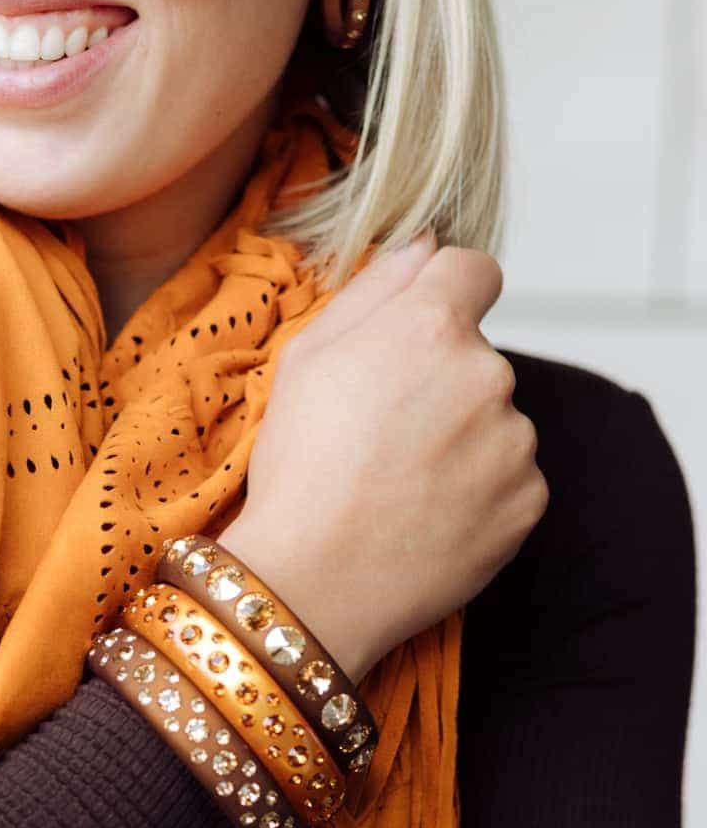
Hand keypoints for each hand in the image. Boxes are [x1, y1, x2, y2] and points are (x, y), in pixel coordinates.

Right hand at [223, 234, 548, 680]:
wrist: (314, 584)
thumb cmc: (297, 470)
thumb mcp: (305, 359)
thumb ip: (373, 288)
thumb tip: (423, 243)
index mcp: (431, 325)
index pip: (473, 270)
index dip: (444, 297)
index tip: (416, 336)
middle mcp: (488, 373)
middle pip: (476, 357)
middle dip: (440, 382)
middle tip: (380, 436)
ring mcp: (515, 440)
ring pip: (494, 421)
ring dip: (461, 440)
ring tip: (399, 485)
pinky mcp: (529, 501)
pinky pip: (510, 480)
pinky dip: (477, 494)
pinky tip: (424, 517)